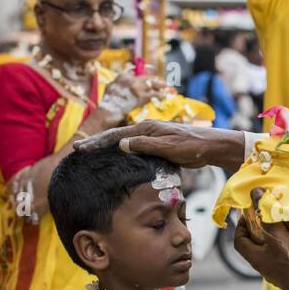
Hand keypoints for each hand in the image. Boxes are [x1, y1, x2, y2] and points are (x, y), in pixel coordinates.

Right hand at [76, 119, 246, 169]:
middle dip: (96, 142)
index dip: (96, 142)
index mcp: (146, 128)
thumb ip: (145, 145)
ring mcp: (151, 137)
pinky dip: (121, 153)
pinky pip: (133, 148)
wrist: (211, 146)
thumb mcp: (168, 147)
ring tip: (91, 155)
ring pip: (123, 142)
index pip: (115, 135)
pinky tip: (116, 161)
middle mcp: (146, 130)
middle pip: (115, 136)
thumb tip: (120, 144)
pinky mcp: (157, 145)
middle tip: (77, 150)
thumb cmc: (192, 146)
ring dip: (107, 148)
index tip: (80, 148)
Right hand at [102, 71, 168, 113]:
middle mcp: (131, 79)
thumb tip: (127, 76)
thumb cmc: (108, 101)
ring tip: (167, 86)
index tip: (149, 71)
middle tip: (162, 81)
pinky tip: (165, 96)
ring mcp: (137, 87)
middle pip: (147, 77)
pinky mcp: (142, 96)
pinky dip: (160, 95)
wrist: (110, 109)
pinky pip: (153, 94)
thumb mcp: (111, 86)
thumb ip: (119, 81)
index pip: (134, 71)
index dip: (143, 72)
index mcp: (123, 76)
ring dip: (161, 85)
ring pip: (152, 84)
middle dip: (155, 79)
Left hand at [233, 193, 288, 289]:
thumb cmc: (288, 263)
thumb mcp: (275, 236)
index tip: (248, 213)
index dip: (240, 227)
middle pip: (265, 243)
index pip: (240, 242)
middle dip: (271, 227)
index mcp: (257, 258)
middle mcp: (270, 264)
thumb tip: (255, 193)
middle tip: (277, 211)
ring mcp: (288, 268)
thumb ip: (267, 215)